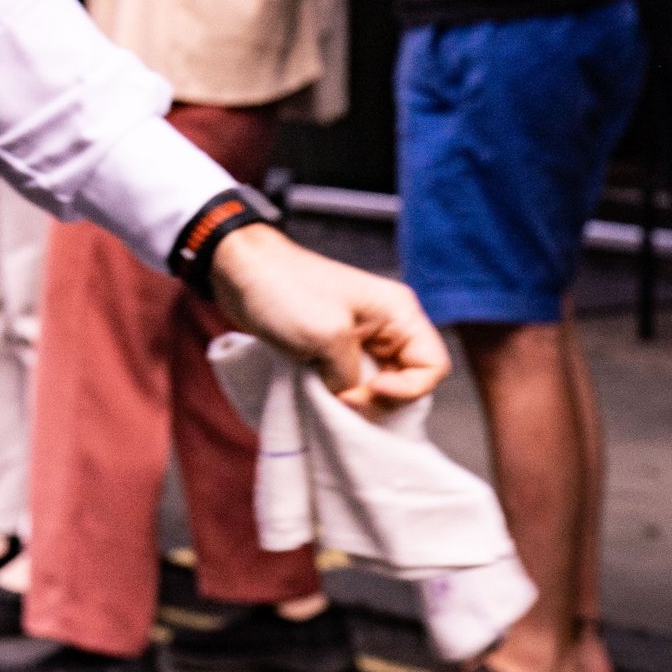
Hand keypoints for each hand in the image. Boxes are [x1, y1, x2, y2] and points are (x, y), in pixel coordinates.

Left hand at [208, 224, 450, 410]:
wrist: (239, 272)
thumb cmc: (286, 292)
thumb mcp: (327, 337)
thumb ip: (350, 375)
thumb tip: (348, 396)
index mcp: (398, 314)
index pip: (432, 366)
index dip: (409, 389)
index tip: (371, 390)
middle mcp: (386, 327)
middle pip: (406, 380)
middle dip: (380, 398)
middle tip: (344, 399)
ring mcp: (359, 338)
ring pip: (376, 383)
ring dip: (356, 397)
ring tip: (329, 398)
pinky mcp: (332, 347)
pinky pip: (350, 379)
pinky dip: (338, 391)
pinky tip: (319, 394)